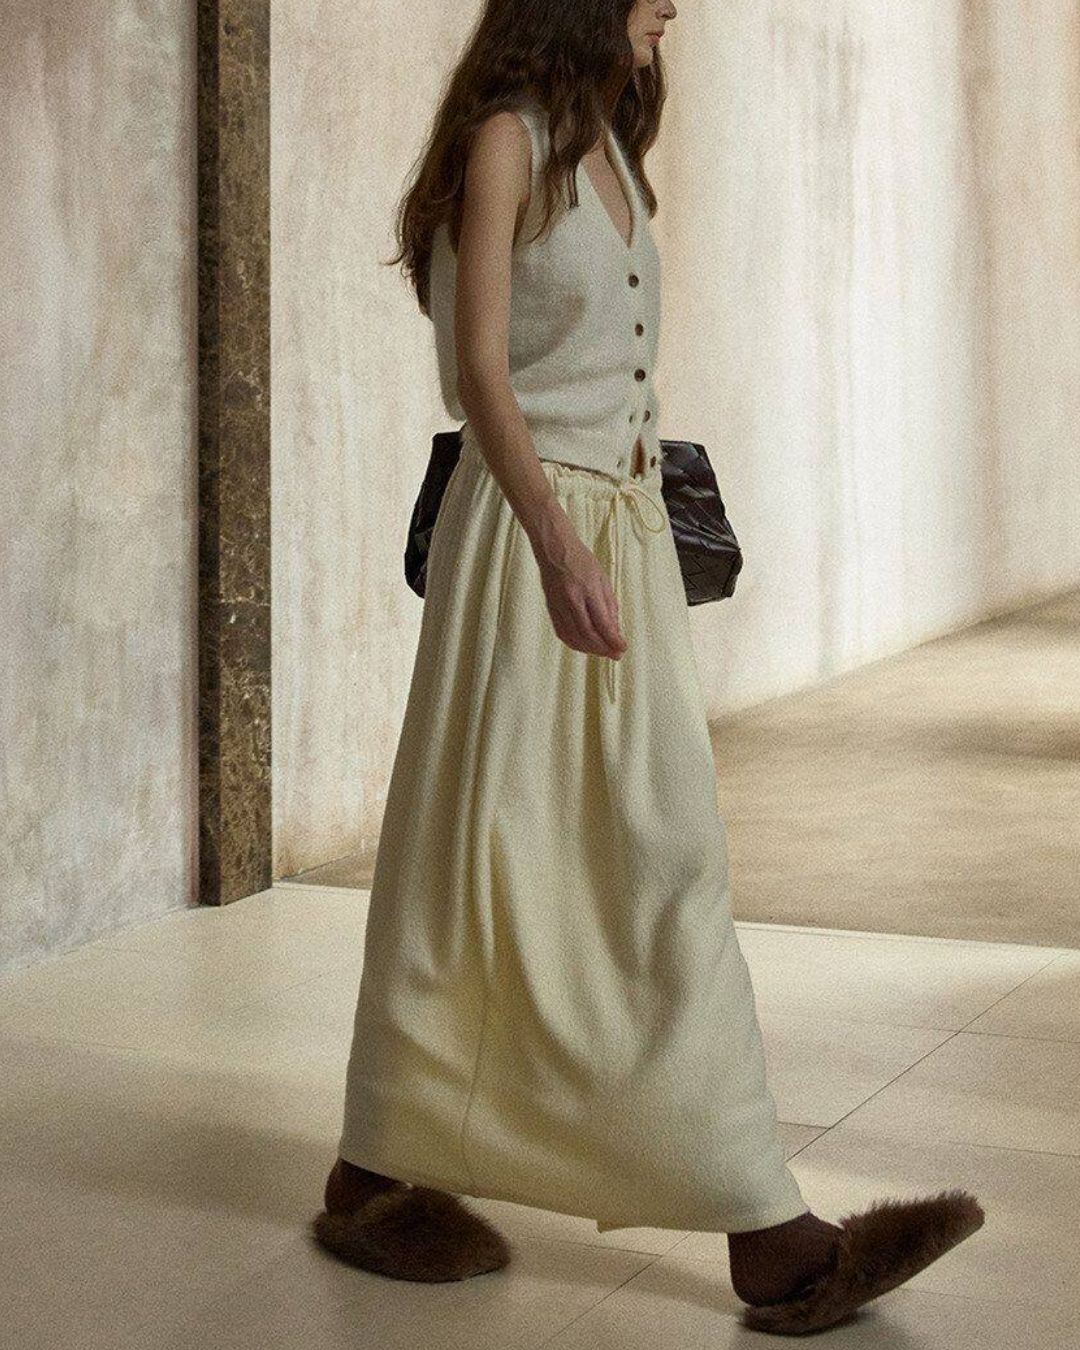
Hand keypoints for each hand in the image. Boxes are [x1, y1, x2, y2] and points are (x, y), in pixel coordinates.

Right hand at [534, 531, 626, 659]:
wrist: (554, 549)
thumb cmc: (581, 560)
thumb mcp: (603, 579)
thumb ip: (609, 605)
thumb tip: (614, 629)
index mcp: (588, 590)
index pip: (602, 623)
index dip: (613, 640)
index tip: (622, 648)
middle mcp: (572, 600)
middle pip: (588, 634)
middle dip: (603, 648)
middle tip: (615, 654)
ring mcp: (559, 605)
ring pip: (574, 637)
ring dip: (590, 649)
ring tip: (602, 652)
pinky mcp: (551, 608)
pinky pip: (562, 633)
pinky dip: (574, 643)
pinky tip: (584, 646)